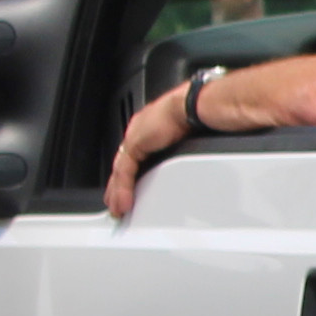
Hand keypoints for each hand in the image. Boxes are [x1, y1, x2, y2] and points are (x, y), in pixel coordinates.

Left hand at [106, 74, 200, 219]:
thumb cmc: (199, 113)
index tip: (129, 188)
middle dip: (118, 186)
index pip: (134, 156)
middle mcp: (140, 131)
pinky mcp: (135, 145)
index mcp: (151, 128)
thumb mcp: (188, 139)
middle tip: (116, 202)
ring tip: (118, 209)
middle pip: (123, 165)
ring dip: (118, 192)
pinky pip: (125, 172)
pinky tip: (124, 203)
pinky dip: (124, 189)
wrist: (194, 105)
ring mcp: (135, 138)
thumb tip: (193, 160)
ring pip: (121, 171)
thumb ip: (182, 149)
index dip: (130, 174)